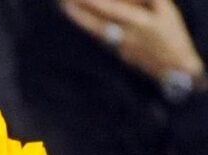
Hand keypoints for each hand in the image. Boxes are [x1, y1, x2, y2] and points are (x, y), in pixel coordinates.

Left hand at [64, 0, 204, 83]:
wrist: (173, 66)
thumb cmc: (172, 33)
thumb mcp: (166, 11)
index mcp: (139, 23)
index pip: (112, 10)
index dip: (96, 3)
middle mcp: (126, 36)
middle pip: (98, 23)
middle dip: (80, 13)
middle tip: (63, 2)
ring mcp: (119, 47)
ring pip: (97, 32)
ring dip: (81, 21)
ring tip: (67, 9)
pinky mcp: (117, 54)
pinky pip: (103, 38)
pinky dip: (91, 28)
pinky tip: (82, 20)